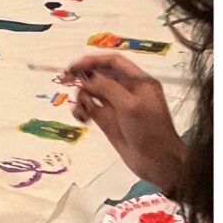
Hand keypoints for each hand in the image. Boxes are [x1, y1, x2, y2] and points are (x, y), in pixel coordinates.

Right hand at [60, 53, 182, 187]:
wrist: (157, 162)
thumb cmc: (150, 131)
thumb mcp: (130, 105)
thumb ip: (107, 88)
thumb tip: (87, 78)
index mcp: (138, 81)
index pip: (114, 62)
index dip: (94, 61)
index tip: (75, 66)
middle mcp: (127, 90)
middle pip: (101, 75)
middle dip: (84, 77)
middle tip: (65, 80)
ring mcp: (116, 106)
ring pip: (93, 92)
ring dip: (82, 96)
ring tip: (81, 109)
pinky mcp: (108, 121)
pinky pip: (90, 108)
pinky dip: (82, 109)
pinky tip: (81, 117)